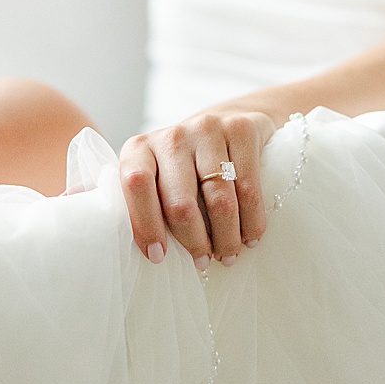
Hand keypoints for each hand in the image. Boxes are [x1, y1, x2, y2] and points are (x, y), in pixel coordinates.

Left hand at [118, 110, 274, 267]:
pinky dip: (251, 221)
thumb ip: (141, 204)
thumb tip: (132, 248)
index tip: (158, 256)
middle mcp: (170, 136)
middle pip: (180, 201)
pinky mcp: (241, 130)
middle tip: (202, 261)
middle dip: (194, 241)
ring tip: (228, 255)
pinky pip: (248, 188)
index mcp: (139, 150)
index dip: (146, 224)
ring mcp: (206, 129)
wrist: (226, 121)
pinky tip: (251, 238)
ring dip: (226, 237)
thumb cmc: (183, 165)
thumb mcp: (154, 177)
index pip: (136, 185)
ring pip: (219, 199)